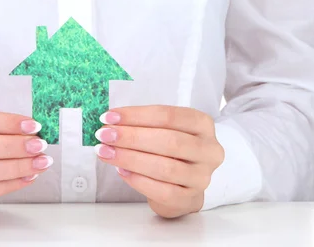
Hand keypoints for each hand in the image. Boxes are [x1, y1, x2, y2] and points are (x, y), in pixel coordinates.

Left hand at [94, 105, 223, 217]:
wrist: (182, 184)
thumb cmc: (169, 150)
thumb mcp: (162, 129)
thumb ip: (142, 124)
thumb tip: (110, 122)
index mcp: (202, 124)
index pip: (169, 116)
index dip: (137, 115)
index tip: (110, 116)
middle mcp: (208, 150)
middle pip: (168, 141)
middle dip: (131, 137)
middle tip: (105, 135)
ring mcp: (202, 176)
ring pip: (165, 167)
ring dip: (130, 158)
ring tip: (106, 152)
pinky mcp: (191, 198)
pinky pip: (163, 191)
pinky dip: (139, 180)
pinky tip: (121, 171)